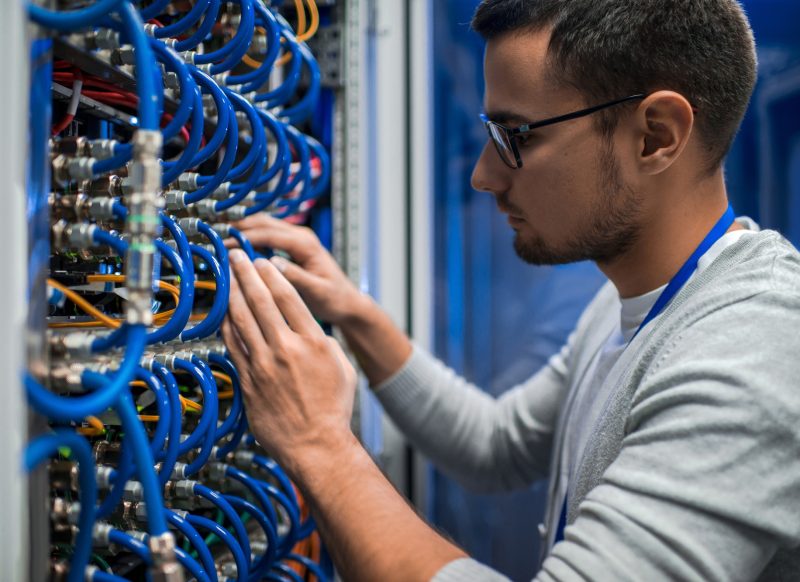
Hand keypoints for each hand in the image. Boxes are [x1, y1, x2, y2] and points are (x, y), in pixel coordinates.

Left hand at [222, 249, 357, 472]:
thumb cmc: (332, 410)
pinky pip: (232, 344)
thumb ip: (323, 342)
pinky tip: (223, 311)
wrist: (316, 445)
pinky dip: (226, 324)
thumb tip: (309, 329)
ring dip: (232, 293)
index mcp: (313, 341)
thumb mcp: (341, 367)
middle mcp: (286, 348)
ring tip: (226, 276)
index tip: (263, 262)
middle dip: (246, 273)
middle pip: (261, 300)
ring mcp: (264, 364)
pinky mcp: (248, 380)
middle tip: (237, 257)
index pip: (289, 296)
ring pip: (242, 319)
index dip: (272, 275)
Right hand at [226, 214, 364, 324]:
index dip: (244, 237)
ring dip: (243, 230)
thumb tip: (272, 264)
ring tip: (220, 239)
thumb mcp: (317, 291)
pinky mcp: (292, 247)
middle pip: (264, 223)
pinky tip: (236, 247)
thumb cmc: (335, 298)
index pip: (269, 234)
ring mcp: (297, 239)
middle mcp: (301, 236)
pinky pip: (267, 236)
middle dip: (239, 228)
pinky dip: (251, 237)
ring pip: (264, 226)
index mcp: (306, 244)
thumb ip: (296, 277)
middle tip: (215, 237)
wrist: (347, 301)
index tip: (225, 245)